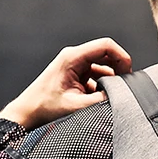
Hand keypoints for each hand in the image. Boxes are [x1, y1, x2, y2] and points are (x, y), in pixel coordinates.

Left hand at [0, 38, 132, 129]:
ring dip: (110, 81)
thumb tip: (120, 96)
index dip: (122, 57)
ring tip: (110, 97)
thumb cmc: (45, 107)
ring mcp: (75, 66)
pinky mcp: (75, 76)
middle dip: (118, 70)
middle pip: (106, 55)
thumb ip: (101, 100)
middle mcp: (74, 57)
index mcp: (73, 57)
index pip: (106, 46)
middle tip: (124, 88)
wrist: (28, 113)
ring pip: (102, 68)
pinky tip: (99, 100)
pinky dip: (101, 88)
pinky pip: (95, 77)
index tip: (129, 73)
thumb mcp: (77, 106)